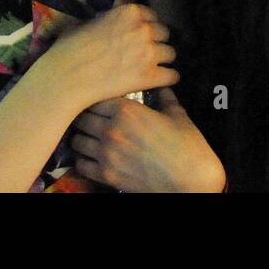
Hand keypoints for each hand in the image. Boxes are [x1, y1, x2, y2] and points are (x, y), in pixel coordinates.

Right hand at [39, 3, 177, 110]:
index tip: (140, 36)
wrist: (68, 76)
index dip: (146, 26)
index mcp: (129, 12)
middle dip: (156, 42)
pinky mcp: (150, 76)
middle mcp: (144, 29)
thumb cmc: (72, 48)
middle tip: (145, 52)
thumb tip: (112, 20)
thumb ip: (109, 19)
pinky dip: (166, 78)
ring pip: (170, 54)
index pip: (152, 16)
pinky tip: (157, 81)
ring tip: (151, 67)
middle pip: (164, 34)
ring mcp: (149, 52)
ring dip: (162, 60)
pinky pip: (172, 75)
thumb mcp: (90, 22)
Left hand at [71, 87, 224, 191]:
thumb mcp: (177, 115)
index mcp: (126, 110)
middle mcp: (111, 130)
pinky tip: (91, 158)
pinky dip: (83, 160)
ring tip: (88, 137)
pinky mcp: (107, 175)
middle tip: (89, 118)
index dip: (94, 98)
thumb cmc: (187, 146)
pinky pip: (81, 165)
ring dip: (81, 137)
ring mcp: (107, 154)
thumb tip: (162, 86)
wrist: (192, 181)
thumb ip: (164, 97)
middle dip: (84, 116)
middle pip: (81, 117)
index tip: (97, 100)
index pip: (93, 97)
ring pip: (77, 141)